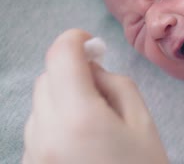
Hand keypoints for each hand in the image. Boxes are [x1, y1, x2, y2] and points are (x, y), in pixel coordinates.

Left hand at [22, 29, 168, 163]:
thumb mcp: (142, 122)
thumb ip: (115, 84)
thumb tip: (91, 67)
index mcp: (78, 117)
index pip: (60, 56)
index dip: (75, 39)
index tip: (91, 42)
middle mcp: (44, 133)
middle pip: (47, 77)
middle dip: (71, 70)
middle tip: (100, 83)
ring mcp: (32, 154)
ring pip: (40, 102)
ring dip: (62, 96)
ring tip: (93, 118)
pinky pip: (38, 128)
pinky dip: (56, 119)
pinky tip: (80, 139)